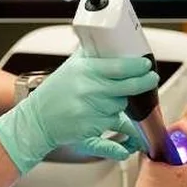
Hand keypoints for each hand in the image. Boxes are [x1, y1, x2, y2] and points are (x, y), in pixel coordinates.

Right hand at [0, 52, 158, 173]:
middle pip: (127, 88)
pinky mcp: (91, 131)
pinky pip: (114, 137)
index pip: (119, 67)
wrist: (36, 120)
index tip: (146, 66)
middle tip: (150, 78)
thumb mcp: (70, 66)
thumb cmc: (53, 93)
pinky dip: (123, 143)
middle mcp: (89, 91)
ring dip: (124, 105)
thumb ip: (90, 53)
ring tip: (119, 100)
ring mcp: (91, 113)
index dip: (138, 67)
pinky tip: (130, 145)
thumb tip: (109, 40)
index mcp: (85, 72)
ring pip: (121, 109)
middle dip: (143, 83)